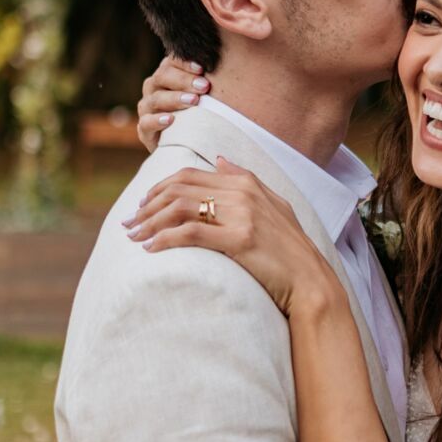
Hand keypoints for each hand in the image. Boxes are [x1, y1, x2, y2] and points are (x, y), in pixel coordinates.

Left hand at [124, 161, 339, 316]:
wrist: (311, 282)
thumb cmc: (291, 249)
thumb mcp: (274, 205)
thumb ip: (245, 179)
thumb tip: (218, 159)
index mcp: (247, 182)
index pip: (189, 176)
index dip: (158, 188)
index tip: (142, 205)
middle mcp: (243, 193)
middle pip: (179, 189)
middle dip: (147, 205)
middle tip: (129, 223)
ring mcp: (242, 215)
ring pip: (180, 208)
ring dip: (150, 222)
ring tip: (134, 237)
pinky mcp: (240, 240)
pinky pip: (190, 233)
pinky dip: (164, 238)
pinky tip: (151, 248)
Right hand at [136, 55, 209, 151]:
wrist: (188, 145)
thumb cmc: (201, 114)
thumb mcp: (205, 96)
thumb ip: (209, 81)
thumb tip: (231, 66)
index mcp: (167, 75)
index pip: (171, 61)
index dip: (184, 63)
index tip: (202, 68)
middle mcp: (154, 88)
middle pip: (162, 77)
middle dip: (184, 80)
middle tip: (204, 86)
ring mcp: (147, 109)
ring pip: (155, 99)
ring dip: (175, 99)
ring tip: (193, 101)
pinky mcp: (145, 130)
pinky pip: (146, 123)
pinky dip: (157, 120)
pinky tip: (171, 120)